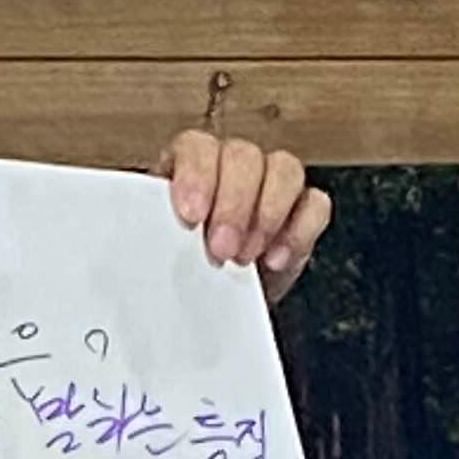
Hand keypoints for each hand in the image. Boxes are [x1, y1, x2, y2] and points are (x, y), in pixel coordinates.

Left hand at [158, 128, 329, 296]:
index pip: (197, 147)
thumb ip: (156, 240)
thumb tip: (143, 244)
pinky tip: (276, 259)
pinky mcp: (301, 214)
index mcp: (189, 169)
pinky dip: (299, 231)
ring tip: (248, 257)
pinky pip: (315, 204)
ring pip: (284, 168)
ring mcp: (271, 187)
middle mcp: (231, 170)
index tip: (191, 215)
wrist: (214, 311)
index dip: (196, 175)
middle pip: (243, 155)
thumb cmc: (182, 278)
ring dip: (268, 213)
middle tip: (222, 249)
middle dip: (234, 204)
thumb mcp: (159, 257)